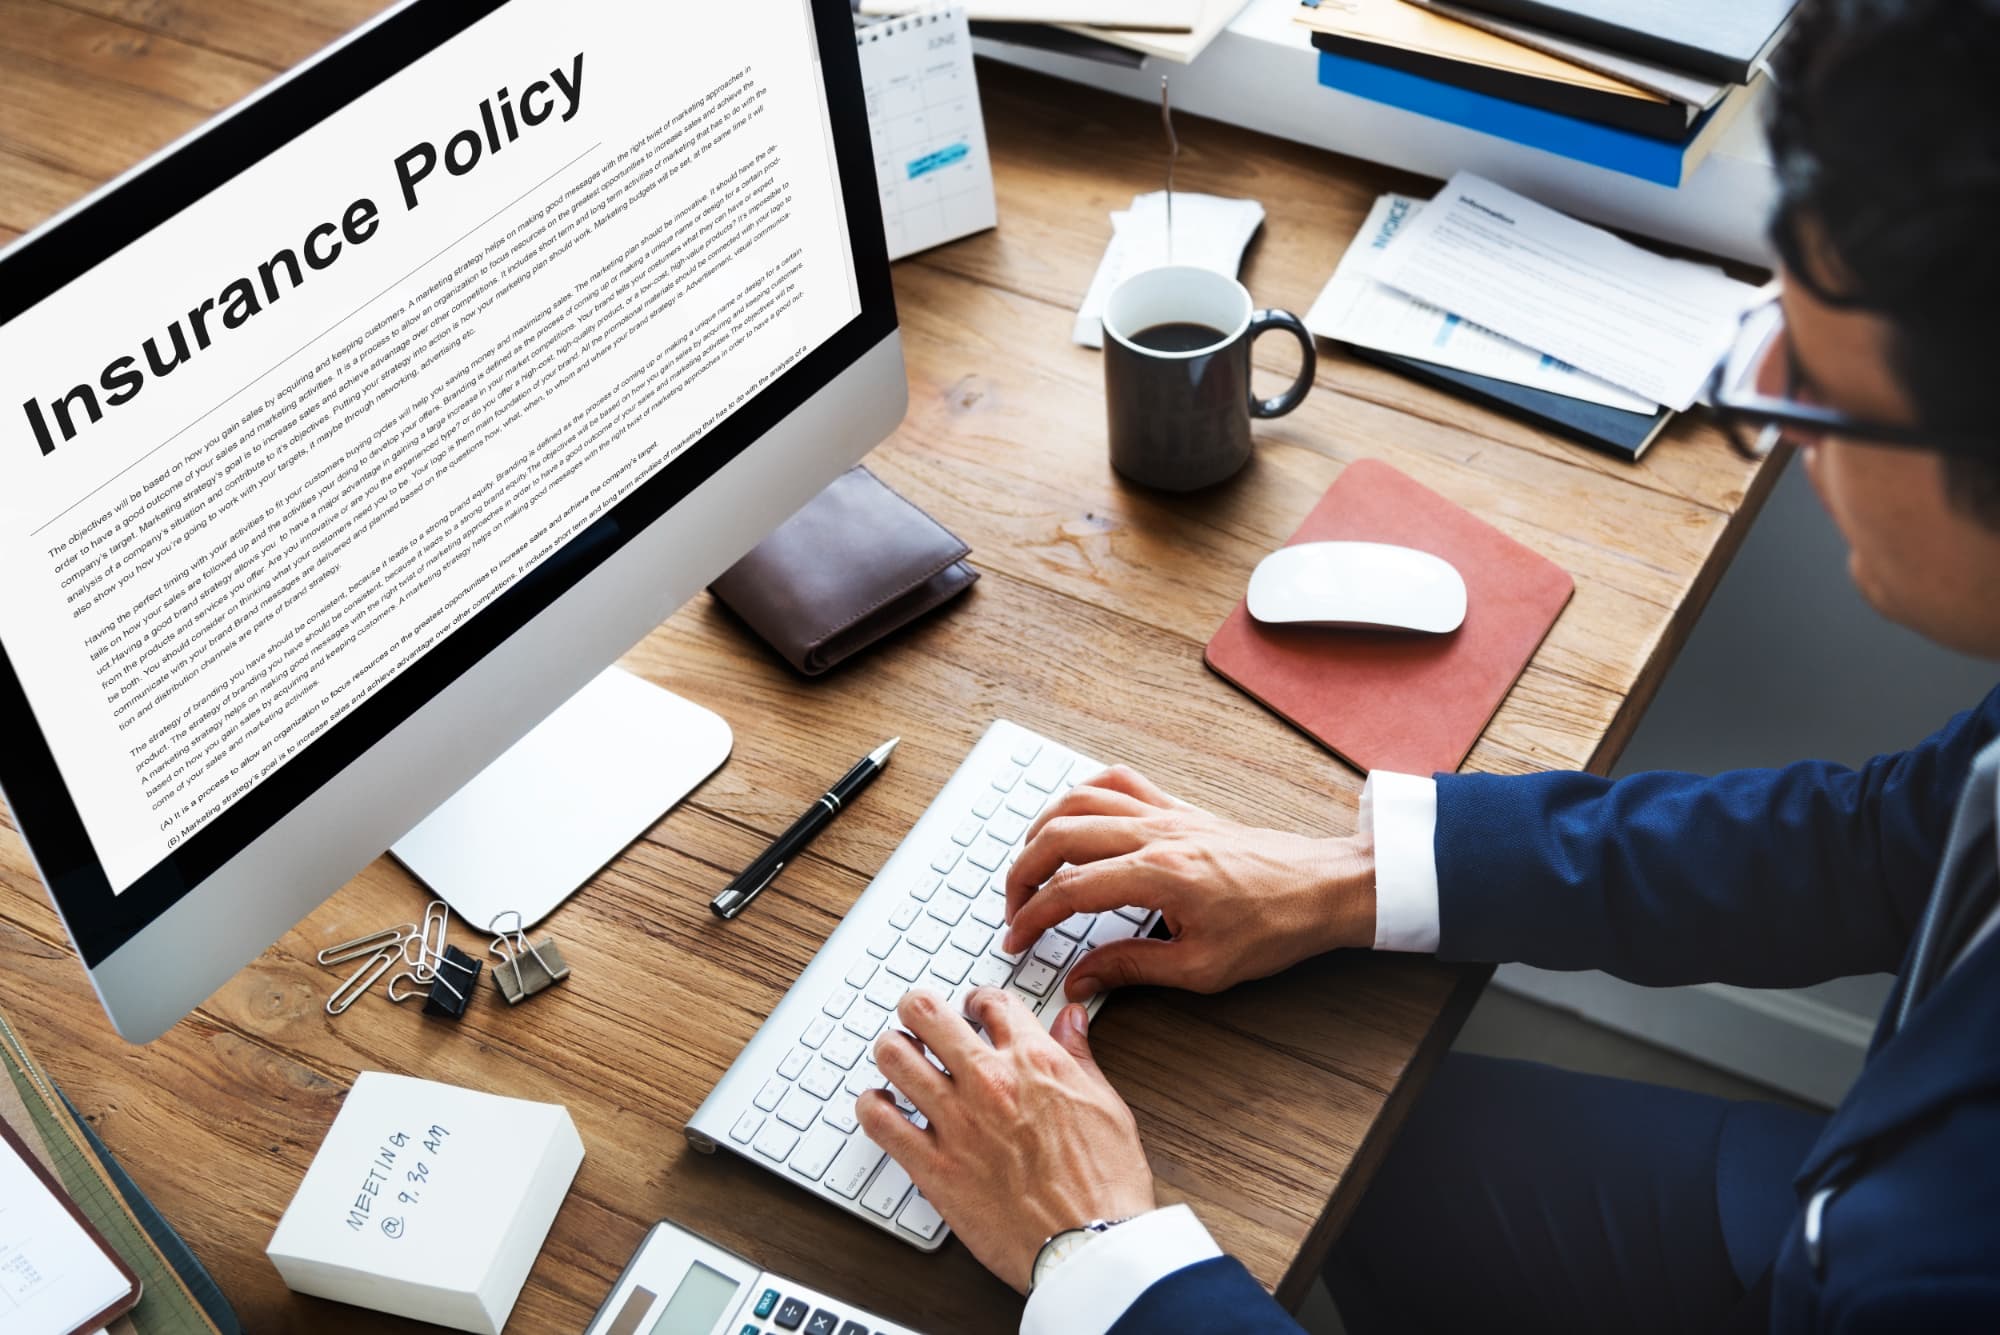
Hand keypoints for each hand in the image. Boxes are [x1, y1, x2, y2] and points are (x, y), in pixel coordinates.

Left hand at [857, 988, 1155, 1292]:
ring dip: (892, 1051)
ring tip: (899, 1059)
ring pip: (894, 1056)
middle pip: (926, 1013)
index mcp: (1035, 1061)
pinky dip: (872, 1107)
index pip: (990, 1001)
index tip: (972, 1010)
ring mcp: (956, 1122)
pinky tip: (881, 1107)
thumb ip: (1079, 1055)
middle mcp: (989, 1082)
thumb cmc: (1105, 1184)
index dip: (977, 1000)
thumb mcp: (1106, 1104)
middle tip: (920, 1020)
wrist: (1091, 1245)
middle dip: (919, 1009)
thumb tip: (1070, 1019)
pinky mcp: (933, 1167)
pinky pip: (879, 1121)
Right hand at [1003, 765, 1374, 1001]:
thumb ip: (1131, 968)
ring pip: (1080, 800)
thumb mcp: (1202, 968)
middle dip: (1022, 873)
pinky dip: (1085, 792)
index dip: (1032, 917)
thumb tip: (1081, 980)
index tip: (1016, 940)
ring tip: (1031, 865)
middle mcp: (1157, 834)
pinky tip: (1074, 815)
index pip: (1070, 890)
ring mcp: (1168, 814)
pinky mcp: (1181, 808)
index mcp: (1159, 875)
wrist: (1325, 888)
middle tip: (1013, 909)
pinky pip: (1119, 781)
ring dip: (1043, 830)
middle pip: (1060, 836)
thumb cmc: (1275, 926)